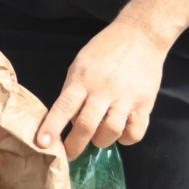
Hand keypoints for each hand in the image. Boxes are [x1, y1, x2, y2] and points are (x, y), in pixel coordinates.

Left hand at [36, 17, 169, 160]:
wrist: (141, 34)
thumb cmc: (105, 52)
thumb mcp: (80, 66)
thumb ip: (72, 93)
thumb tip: (65, 123)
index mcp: (83, 80)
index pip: (64, 107)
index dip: (52, 128)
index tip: (42, 144)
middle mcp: (104, 90)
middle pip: (87, 125)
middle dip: (75, 145)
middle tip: (70, 153)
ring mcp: (126, 97)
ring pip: (111, 131)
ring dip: (100, 141)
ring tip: (98, 136)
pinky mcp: (145, 103)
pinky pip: (135, 132)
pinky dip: (126, 138)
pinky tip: (120, 131)